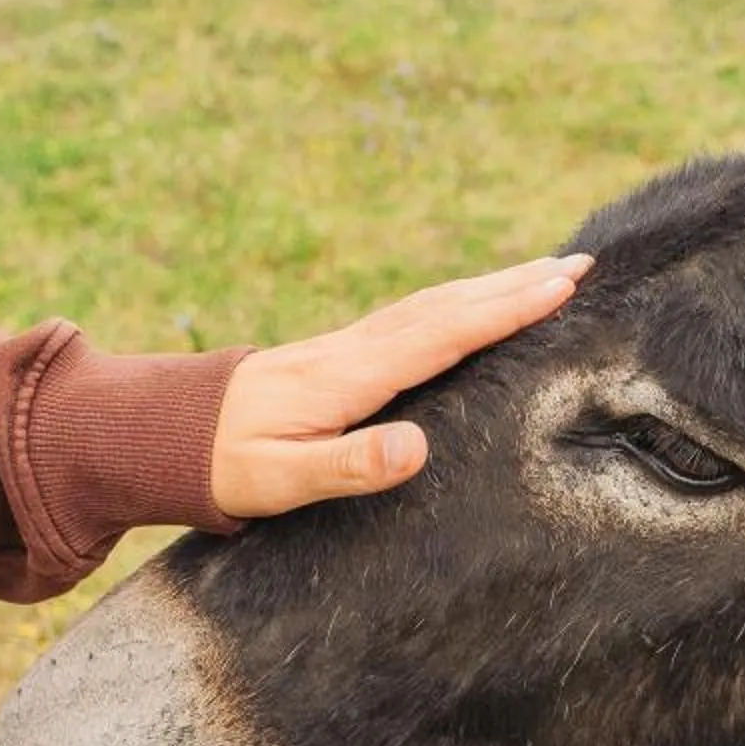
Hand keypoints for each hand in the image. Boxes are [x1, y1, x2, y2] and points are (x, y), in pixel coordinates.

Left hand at [209, 254, 590, 519]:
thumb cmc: (225, 465)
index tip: (559, 285)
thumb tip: (418, 447)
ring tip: (548, 273)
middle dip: (515, 284)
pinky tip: (476, 304)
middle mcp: (354, 349)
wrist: (163, 433)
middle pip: (448, 305)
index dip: (504, 309)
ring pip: (434, 305)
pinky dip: (459, 302)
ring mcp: (348, 347)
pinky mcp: (342, 355)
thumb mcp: (282, 480)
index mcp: (349, 376)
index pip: (443, 334)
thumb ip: (350, 465)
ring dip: (493, 287)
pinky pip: (416, 318)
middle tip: (581, 264)